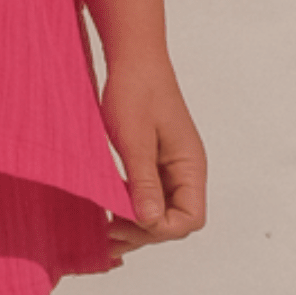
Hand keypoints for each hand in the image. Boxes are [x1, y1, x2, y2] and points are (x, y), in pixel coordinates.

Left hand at [99, 53, 206, 263]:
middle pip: (176, 220)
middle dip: (144, 232)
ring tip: (104, 231)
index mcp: (191, 165)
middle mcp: (186, 170)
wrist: (132, 57)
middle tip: (107, 237)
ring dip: (136, 224)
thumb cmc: (135, 89)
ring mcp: (171, 166)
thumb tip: (151, 222)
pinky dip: (132, 206)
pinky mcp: (155, 161)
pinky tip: (109, 209)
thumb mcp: (135, 139)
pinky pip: (150, 195)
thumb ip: (144, 182)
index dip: (159, 229)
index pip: (190, 219)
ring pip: (161, 210)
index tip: (125, 221)